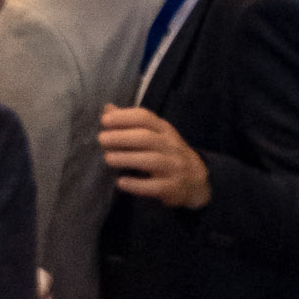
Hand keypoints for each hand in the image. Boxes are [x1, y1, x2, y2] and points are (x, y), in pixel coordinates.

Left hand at [96, 105, 211, 207]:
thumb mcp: (154, 135)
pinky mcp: (174, 188)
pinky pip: (156, 186)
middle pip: (147, 138)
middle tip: (101, 139)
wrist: (197, 181)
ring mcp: (175, 167)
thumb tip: (107, 109)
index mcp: (164, 130)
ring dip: (128, 158)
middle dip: (123, 137)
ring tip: (108, 158)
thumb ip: (131, 124)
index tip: (105, 121)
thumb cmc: (167, 154)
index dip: (125, 117)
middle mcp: (171, 146)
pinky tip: (121, 182)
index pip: (146, 118)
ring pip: (152, 161)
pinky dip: (138, 185)